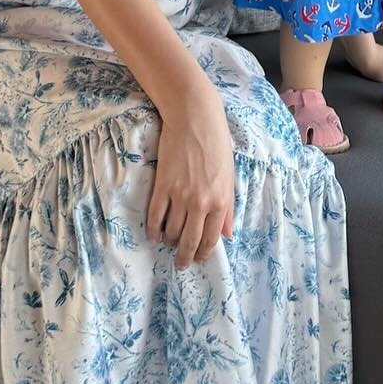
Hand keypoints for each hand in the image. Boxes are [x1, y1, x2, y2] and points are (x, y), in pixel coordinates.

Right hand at [147, 87, 235, 267]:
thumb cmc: (217, 144)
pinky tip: (153, 234)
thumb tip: (228, 233)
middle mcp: (201, 203)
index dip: (203, 252)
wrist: (195, 118)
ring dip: (169, 240)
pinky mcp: (162, 186)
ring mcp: (180, 195)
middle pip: (190, 240)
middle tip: (181, 264)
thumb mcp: (229, 176)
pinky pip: (155, 215)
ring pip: (171, 230)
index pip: (211, 238)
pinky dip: (153, 229)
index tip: (197, 259)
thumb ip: (228, 207)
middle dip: (185, 256)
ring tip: (168, 242)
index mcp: (221, 201)